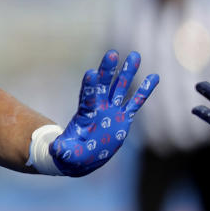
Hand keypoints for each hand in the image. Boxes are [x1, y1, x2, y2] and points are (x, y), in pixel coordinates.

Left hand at [51, 50, 158, 176]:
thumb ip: (62, 150)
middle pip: (104, 85)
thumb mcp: (65, 153)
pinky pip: (135, 102)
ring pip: (121, 88)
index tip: (91, 72)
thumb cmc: (72, 154)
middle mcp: (99, 108)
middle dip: (108, 70)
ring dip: (127, 73)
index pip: (87, 97)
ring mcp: (112, 111)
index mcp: (85, 115)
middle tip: (112, 53)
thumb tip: (56, 149)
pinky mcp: (123, 118)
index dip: (89, 86)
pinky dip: (144, 91)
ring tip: (135, 56)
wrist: (83, 156)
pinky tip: (154, 77)